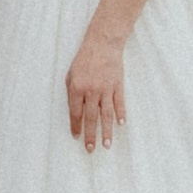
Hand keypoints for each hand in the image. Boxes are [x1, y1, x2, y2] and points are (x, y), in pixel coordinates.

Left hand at [65, 27, 126, 153]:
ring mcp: (106, 88)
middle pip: (91, 118)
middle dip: (91, 135)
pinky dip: (121, 114)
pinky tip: (121, 124)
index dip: (76, 126)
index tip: (77, 137)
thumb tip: (75, 112)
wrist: (102, 43)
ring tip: (107, 145)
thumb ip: (71, 92)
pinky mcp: (117, 85)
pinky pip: (119, 102)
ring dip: (107, 131)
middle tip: (91, 150)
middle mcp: (91, 90)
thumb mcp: (70, 74)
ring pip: (106, 114)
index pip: (75, 112)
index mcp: (77, 87)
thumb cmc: (84, 59)